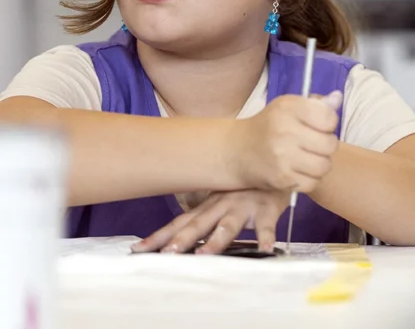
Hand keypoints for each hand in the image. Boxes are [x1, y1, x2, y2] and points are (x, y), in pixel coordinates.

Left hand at [132, 189, 289, 254]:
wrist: (273, 163)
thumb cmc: (245, 187)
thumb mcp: (220, 198)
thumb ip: (203, 218)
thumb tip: (177, 240)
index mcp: (208, 205)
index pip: (180, 222)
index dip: (159, 236)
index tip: (138, 249)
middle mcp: (221, 205)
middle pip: (198, 224)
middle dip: (182, 239)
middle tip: (168, 253)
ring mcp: (243, 206)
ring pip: (227, 225)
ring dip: (216, 240)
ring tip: (205, 253)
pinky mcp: (266, 209)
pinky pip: (265, 225)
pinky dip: (266, 238)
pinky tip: (265, 250)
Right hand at [229, 91, 342, 191]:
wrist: (238, 151)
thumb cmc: (270, 126)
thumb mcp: (289, 107)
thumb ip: (316, 103)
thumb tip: (338, 98)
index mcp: (288, 108)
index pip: (329, 118)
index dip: (329, 123)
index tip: (319, 125)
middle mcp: (285, 131)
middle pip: (330, 145)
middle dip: (327, 145)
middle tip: (314, 144)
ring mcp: (283, 157)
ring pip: (324, 166)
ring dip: (320, 164)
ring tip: (309, 158)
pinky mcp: (281, 179)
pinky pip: (312, 183)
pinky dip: (309, 179)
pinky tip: (299, 170)